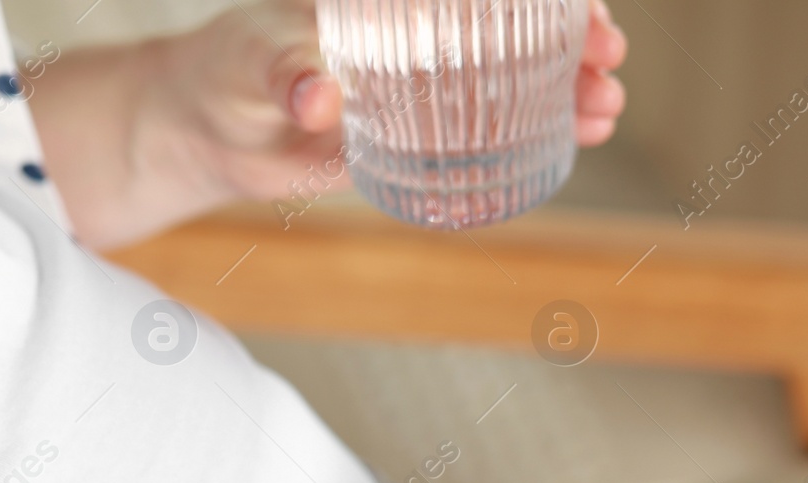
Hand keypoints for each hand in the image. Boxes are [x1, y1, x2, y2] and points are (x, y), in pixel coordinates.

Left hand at [30, 0, 629, 247]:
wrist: (199, 131)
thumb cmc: (222, 71)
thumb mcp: (250, 61)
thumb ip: (283, 73)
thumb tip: (318, 96)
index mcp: (386, 9)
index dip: (538, 1)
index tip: (580, 15)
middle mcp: (413, 41)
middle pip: (509, 34)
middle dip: (569, 45)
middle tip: (608, 69)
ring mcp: (417, 91)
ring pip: (506, 86)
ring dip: (561, 95)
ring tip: (603, 113)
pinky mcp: (409, 142)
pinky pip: (479, 140)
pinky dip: (523, 142)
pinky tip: (571, 143)